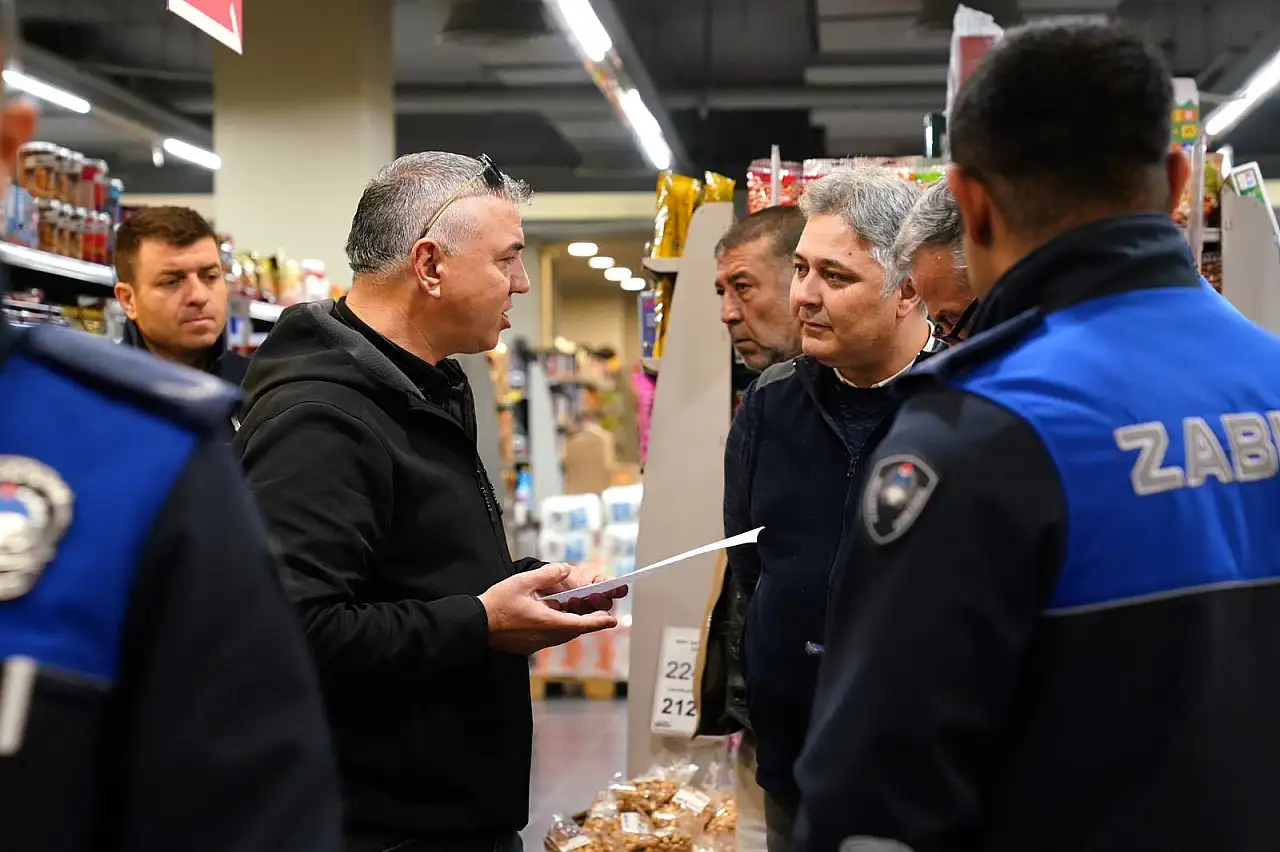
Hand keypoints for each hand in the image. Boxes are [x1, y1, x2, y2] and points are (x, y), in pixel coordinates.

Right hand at [479, 563, 618, 655]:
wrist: (474, 624)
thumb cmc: (496, 604)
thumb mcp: (523, 581)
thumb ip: (547, 575)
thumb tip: (564, 569)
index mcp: (548, 622)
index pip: (581, 624)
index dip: (599, 622)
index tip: (613, 621)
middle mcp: (545, 636)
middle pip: (572, 630)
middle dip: (585, 621)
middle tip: (596, 612)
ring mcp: (535, 644)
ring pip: (560, 635)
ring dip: (569, 624)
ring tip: (571, 610)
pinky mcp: (526, 647)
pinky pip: (547, 638)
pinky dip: (554, 627)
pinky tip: (546, 616)